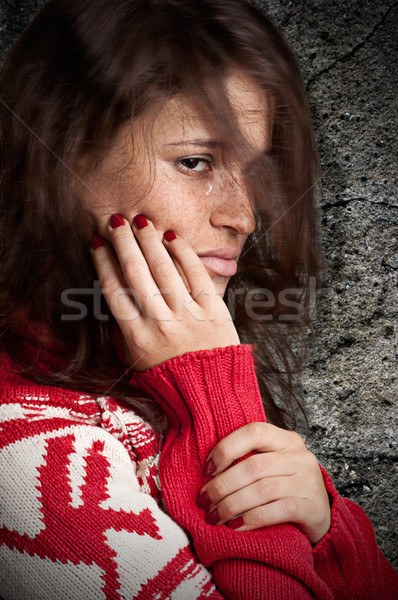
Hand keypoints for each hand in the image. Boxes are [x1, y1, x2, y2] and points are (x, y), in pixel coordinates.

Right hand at [90, 214, 239, 370]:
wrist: (210, 394)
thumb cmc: (170, 376)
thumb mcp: (136, 360)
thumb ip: (124, 329)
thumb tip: (115, 294)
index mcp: (137, 336)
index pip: (114, 290)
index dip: (103, 262)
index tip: (97, 243)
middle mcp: (159, 322)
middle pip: (136, 272)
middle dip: (123, 243)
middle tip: (117, 221)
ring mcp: (187, 314)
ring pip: (164, 268)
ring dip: (150, 241)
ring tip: (141, 221)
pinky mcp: (212, 310)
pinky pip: (196, 274)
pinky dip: (183, 253)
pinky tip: (172, 237)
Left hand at [197, 422, 330, 544]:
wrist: (319, 515)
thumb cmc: (285, 487)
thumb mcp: (271, 466)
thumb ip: (248, 460)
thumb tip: (206, 471)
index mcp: (286, 439)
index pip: (254, 432)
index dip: (226, 448)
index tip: (206, 470)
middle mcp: (300, 456)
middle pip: (254, 466)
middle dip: (222, 485)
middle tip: (204, 501)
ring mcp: (308, 481)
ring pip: (263, 489)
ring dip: (232, 505)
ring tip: (214, 516)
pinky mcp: (313, 507)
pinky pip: (277, 511)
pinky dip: (252, 519)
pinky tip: (236, 526)